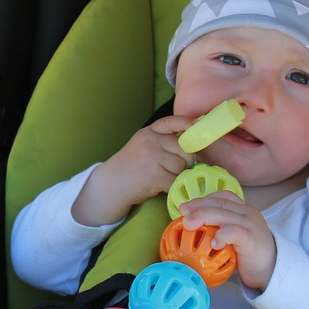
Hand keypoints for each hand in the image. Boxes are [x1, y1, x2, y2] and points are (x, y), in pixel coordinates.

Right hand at [71, 116, 194, 226]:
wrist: (111, 184)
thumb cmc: (131, 166)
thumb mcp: (144, 145)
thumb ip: (163, 142)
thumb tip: (193, 146)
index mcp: (149, 132)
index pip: (172, 122)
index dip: (187, 123)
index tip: (197, 125)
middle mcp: (150, 141)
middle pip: (184, 149)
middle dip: (184, 161)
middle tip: (170, 169)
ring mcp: (152, 157)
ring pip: (181, 166)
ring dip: (176, 175)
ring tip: (161, 177)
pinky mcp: (154, 175)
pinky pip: (175, 181)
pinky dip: (171, 187)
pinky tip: (159, 186)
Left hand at [179, 191, 275, 290]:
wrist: (272, 270)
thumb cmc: (249, 254)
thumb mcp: (233, 237)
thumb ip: (219, 228)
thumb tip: (193, 227)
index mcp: (243, 210)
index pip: (222, 197)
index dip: (203, 199)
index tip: (186, 206)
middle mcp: (247, 213)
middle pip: (220, 204)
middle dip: (198, 206)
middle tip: (182, 214)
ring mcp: (251, 224)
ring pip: (225, 214)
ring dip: (204, 217)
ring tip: (189, 224)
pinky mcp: (253, 238)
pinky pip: (235, 232)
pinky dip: (222, 235)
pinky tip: (213, 242)